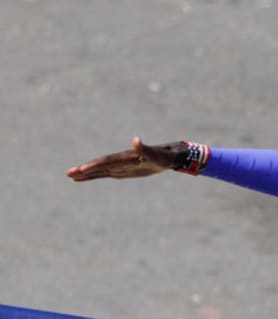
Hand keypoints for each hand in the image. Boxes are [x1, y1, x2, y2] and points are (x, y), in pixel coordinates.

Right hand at [65, 137, 183, 180]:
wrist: (167, 157)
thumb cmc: (163, 156)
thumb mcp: (156, 155)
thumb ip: (145, 149)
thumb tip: (136, 140)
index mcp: (126, 157)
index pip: (108, 161)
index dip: (96, 164)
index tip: (83, 168)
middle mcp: (120, 161)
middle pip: (99, 165)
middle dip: (84, 169)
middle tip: (68, 173)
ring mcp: (120, 166)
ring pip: (99, 170)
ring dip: (85, 173)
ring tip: (70, 175)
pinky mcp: (121, 171)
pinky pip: (105, 174)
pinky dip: (94, 176)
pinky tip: (83, 178)